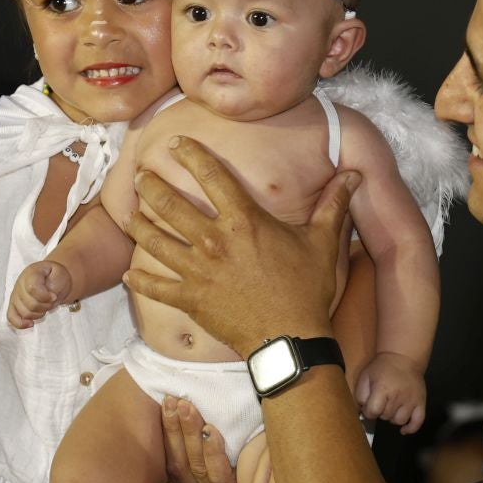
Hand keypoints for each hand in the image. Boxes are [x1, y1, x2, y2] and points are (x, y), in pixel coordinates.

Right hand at [8, 260, 72, 328]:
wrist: (54, 279)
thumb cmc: (56, 277)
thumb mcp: (60, 274)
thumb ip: (54, 285)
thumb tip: (49, 298)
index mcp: (31, 273)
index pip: (32, 288)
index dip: (45, 297)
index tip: (54, 296)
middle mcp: (20, 283)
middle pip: (30, 304)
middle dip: (45, 306)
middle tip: (51, 301)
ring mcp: (15, 295)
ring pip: (25, 313)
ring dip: (39, 314)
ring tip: (44, 306)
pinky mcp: (13, 305)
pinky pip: (11, 317)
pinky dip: (20, 323)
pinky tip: (30, 324)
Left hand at [124, 137, 358, 351]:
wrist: (290, 338)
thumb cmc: (306, 289)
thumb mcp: (322, 243)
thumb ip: (333, 205)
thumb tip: (354, 175)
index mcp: (244, 221)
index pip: (211, 176)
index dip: (191, 154)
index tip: (176, 144)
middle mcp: (215, 241)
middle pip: (171, 205)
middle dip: (151, 186)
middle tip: (140, 176)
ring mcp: (198, 271)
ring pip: (156, 241)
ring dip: (138, 225)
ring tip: (127, 213)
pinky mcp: (191, 300)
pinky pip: (156, 287)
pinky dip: (140, 278)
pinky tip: (128, 270)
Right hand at [159, 395, 245, 482]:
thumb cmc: (257, 475)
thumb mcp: (224, 470)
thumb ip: (201, 460)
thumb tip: (177, 432)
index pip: (173, 465)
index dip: (168, 435)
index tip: (167, 405)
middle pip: (181, 466)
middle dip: (175, 431)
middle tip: (173, 401)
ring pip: (198, 469)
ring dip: (190, 436)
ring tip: (187, 409)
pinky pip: (220, 477)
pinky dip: (212, 453)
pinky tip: (210, 431)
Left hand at [356, 352, 426, 434]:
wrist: (403, 358)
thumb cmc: (381, 368)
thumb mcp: (365, 377)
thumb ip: (360, 395)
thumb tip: (361, 412)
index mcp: (383, 389)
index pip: (373, 412)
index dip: (368, 412)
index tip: (369, 406)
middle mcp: (398, 396)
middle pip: (385, 416)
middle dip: (380, 412)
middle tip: (380, 403)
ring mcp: (411, 400)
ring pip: (399, 421)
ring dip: (392, 418)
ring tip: (391, 409)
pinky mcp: (421, 402)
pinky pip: (418, 421)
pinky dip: (411, 428)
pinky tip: (404, 430)